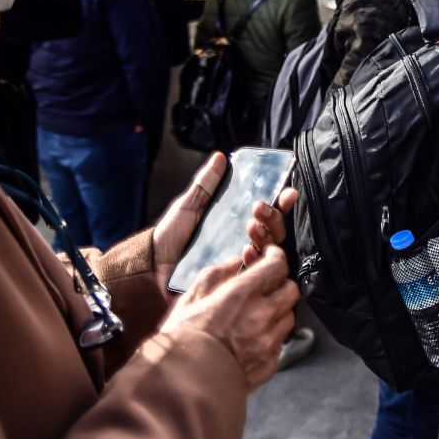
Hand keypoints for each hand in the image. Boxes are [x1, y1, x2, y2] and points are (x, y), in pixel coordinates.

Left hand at [153, 152, 297, 286]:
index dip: (281, 203)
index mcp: (235, 223)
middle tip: (259, 207)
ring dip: (266, 235)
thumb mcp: (188, 205)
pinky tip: (246, 250)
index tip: (286, 192)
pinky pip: (254, 273)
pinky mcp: (233, 281)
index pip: (267, 212)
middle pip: (275, 230)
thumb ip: (206, 184)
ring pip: (269, 251)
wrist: (152, 265)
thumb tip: (220, 157)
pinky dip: (255, 259)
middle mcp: (242, 242)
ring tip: (251, 226)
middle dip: (274, 217)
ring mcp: (239, 263)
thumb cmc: (171, 236)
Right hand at [161, 246, 298, 389]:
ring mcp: (267, 343)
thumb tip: (237, 262)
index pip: (276, 266)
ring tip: (258, 314)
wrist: (181, 385)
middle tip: (266, 286)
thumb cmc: (182, 339)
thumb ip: (217, 274)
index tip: (270, 256)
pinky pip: (280, 343)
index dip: (276, 256)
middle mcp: (260, 317)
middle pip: (291, 290)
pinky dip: (271, 337)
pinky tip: (252, 338)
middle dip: (280, 283)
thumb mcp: (191, 297)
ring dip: (278, 311)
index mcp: (240, 295)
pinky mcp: (269, 365)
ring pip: (289, 317)